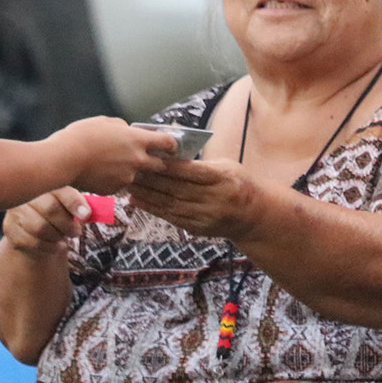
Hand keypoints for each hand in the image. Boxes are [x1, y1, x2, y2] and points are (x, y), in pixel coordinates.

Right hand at [2, 188, 91, 256]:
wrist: (32, 228)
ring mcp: (15, 210)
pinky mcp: (10, 228)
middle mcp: (26, 192)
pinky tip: (56, 245)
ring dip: (58, 236)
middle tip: (76, 231)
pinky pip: (32, 242)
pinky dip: (49, 247)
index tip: (86, 215)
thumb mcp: (69, 203)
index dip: (74, 202)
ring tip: (64, 237)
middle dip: (67, 224)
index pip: (60, 189)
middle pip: (50, 208)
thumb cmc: (56, 211)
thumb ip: (79, 204)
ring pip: (40, 227)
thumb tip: (87, 213)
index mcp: (43, 180)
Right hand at [49, 116, 175, 194]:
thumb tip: (127, 132)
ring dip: (132, 171)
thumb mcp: (104, 122)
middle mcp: (137, 160)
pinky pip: (120, 184)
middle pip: (160, 165)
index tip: (172, 146)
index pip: (168, 143)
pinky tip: (101, 172)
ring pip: (138, 175)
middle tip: (149, 159)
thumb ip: (122, 128)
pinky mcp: (115, 190)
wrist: (64, 159)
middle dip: (157, 162)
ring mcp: (127, 177)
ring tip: (114, 164)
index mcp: (137, 140)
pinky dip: (115, 179)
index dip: (172, 145)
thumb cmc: (81, 136)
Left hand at [128, 157, 255, 237]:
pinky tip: (137, 201)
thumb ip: (201, 163)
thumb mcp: (226, 167)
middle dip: (151, 179)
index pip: (190, 171)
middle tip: (131, 169)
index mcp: (222, 178)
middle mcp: (214, 199)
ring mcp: (206, 216)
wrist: (252, 216)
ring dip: (147, 195)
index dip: (168, 166)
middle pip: (177, 188)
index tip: (148, 157)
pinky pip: (171, 217)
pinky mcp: (198, 228)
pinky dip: (152, 209)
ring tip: (129, 185)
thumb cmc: (236, 183)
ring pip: (170, 204)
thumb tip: (170, 154)